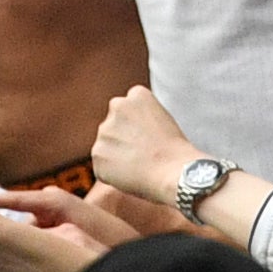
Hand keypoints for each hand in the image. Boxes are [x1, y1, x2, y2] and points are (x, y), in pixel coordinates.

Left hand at [89, 84, 198, 204]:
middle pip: (114, 125)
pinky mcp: (97, 153)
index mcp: (136, 95)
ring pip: (106, 145)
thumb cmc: (174, 151)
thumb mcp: (162, 120)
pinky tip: (131, 176)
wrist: (173, 171)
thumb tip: (127, 134)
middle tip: (142, 154)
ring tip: (139, 166)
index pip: (128, 109)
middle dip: (122, 138)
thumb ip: (140, 119)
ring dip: (116, 155)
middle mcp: (117, 106)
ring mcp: (105, 130)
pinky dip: (112, 174)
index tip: (148, 138)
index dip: (138, 127)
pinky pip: (102, 166)